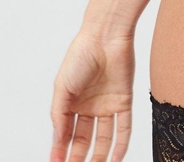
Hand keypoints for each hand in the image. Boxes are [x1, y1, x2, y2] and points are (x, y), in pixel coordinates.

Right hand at [50, 27, 134, 161]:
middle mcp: (90, 106)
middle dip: (79, 157)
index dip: (62, 151)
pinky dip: (121, 144)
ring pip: (104, 138)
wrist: (105, 36)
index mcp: (72, 103)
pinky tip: (115, 159)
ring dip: (100, 156)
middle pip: (85, 139)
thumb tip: (59, 140)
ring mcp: (107, 104)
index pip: (67, 134)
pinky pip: (124, 127)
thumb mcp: (61, 87)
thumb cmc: (81, 55)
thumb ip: (59, 115)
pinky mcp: (124, 100)